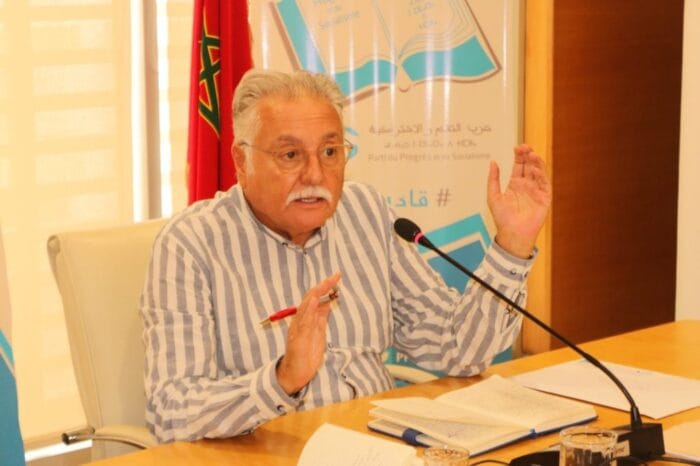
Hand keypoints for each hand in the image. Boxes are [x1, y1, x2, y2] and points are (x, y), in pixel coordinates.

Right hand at [276, 272, 341, 394]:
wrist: (295, 372)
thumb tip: (328, 302)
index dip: (325, 286)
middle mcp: (300, 320)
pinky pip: (303, 322)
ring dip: (316, 294)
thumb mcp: (318, 332)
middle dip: (323, 286)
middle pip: (310, 298)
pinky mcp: (298, 338)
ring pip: (305, 307)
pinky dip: (308, 310)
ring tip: (325, 284)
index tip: (337, 277)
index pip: (314, 297)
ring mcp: (298, 329)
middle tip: (335, 276)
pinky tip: (313, 302)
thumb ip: (321, 317)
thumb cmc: (306, 353)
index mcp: (305, 318)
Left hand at [487, 144, 551, 257]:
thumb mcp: (493, 196)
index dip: (519, 155)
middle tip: (525, 147)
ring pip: (539, 172)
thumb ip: (493, 179)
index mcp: (515, 183)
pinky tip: (536, 168)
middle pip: (530, 165)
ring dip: (536, 162)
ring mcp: (536, 190)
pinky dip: (542, 175)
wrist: (512, 234)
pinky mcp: (544, 198)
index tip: (517, 148)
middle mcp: (527, 185)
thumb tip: (493, 162)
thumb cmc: (502, 218)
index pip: (519, 165)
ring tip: (532, 155)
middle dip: (528, 155)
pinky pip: (544, 184)